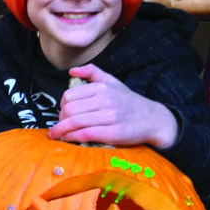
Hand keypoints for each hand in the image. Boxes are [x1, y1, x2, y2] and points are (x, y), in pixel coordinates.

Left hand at [48, 65, 179, 148]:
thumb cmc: (129, 101)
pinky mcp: (114, 133)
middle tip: (59, 126)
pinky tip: (68, 139)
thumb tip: (72, 71)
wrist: (153, 119)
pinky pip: (86, 134)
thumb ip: (92, 72)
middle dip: (60, 120)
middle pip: (69, 110)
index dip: (61, 106)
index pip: (69, 95)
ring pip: (75, 122)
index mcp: (101, 88)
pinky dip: (72, 137)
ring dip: (61, 130)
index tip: (62, 113)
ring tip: (56, 135)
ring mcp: (110, 117)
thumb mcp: (112, 81)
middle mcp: (105, 101)